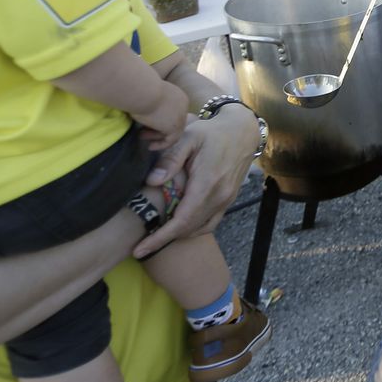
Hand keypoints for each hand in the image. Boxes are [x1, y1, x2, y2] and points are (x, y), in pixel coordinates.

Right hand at [132, 82, 187, 149]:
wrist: (140, 89)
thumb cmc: (138, 88)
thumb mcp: (148, 95)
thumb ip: (151, 103)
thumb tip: (144, 112)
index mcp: (178, 95)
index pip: (173, 111)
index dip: (160, 119)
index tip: (146, 123)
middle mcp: (183, 105)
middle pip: (173, 121)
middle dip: (157, 128)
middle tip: (142, 132)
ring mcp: (181, 116)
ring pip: (173, 131)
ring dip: (157, 136)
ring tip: (141, 137)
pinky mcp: (176, 126)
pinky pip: (172, 139)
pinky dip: (161, 144)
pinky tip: (150, 146)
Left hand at [136, 105, 258, 257]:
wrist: (242, 131)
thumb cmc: (211, 132)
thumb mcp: (188, 137)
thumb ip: (170, 159)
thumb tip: (152, 182)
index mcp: (207, 183)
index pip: (181, 220)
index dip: (159, 238)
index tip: (139, 250)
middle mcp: (219, 197)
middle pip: (188, 228)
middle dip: (163, 240)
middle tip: (140, 247)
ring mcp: (226, 200)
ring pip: (199, 228)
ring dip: (178, 235)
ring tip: (156, 238)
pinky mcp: (229, 200)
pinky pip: (210, 223)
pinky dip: (193, 229)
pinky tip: (180, 227)